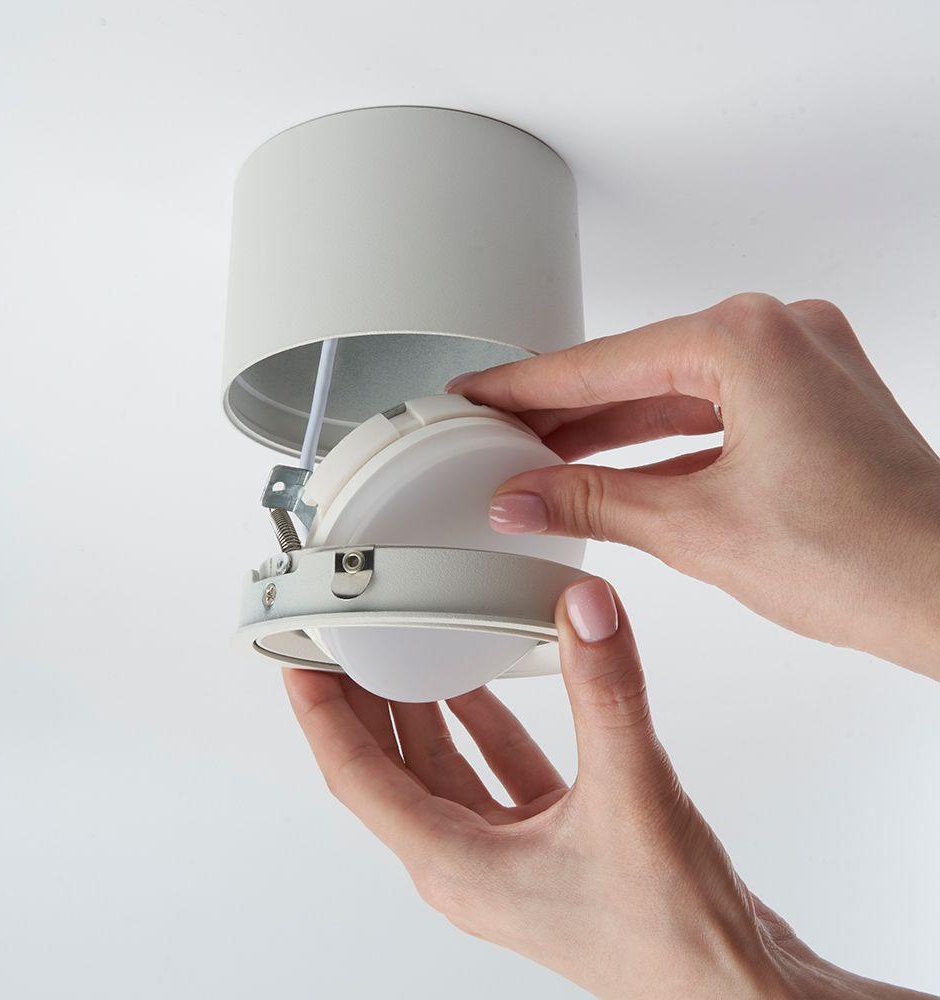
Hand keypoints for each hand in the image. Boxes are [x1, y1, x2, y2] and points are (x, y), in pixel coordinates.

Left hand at [283, 578, 933, 998]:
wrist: (734, 991)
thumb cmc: (672, 938)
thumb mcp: (631, 795)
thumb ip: (605, 693)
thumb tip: (584, 611)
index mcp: (457, 864)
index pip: (357, 778)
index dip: (321, 716)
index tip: (299, 662)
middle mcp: (469, 862)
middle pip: (389, 769)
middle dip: (360, 704)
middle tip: (343, 643)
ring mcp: (508, 855)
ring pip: (441, 769)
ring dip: (419, 711)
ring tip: (402, 651)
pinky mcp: (547, 844)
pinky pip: (493, 772)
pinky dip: (480, 726)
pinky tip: (484, 685)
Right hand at [448, 294, 939, 678]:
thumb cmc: (867, 561)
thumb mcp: (694, 529)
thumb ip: (592, 501)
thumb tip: (522, 496)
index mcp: (749, 340)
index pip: (601, 365)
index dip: (524, 388)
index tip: (477, 394)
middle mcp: (780, 334)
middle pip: (635, 373)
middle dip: (563, 414)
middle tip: (494, 433)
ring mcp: (802, 365)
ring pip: (673, 394)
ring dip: (609, 430)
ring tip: (538, 457)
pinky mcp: (812, 402)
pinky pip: (713, 412)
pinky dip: (662, 443)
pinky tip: (610, 468)